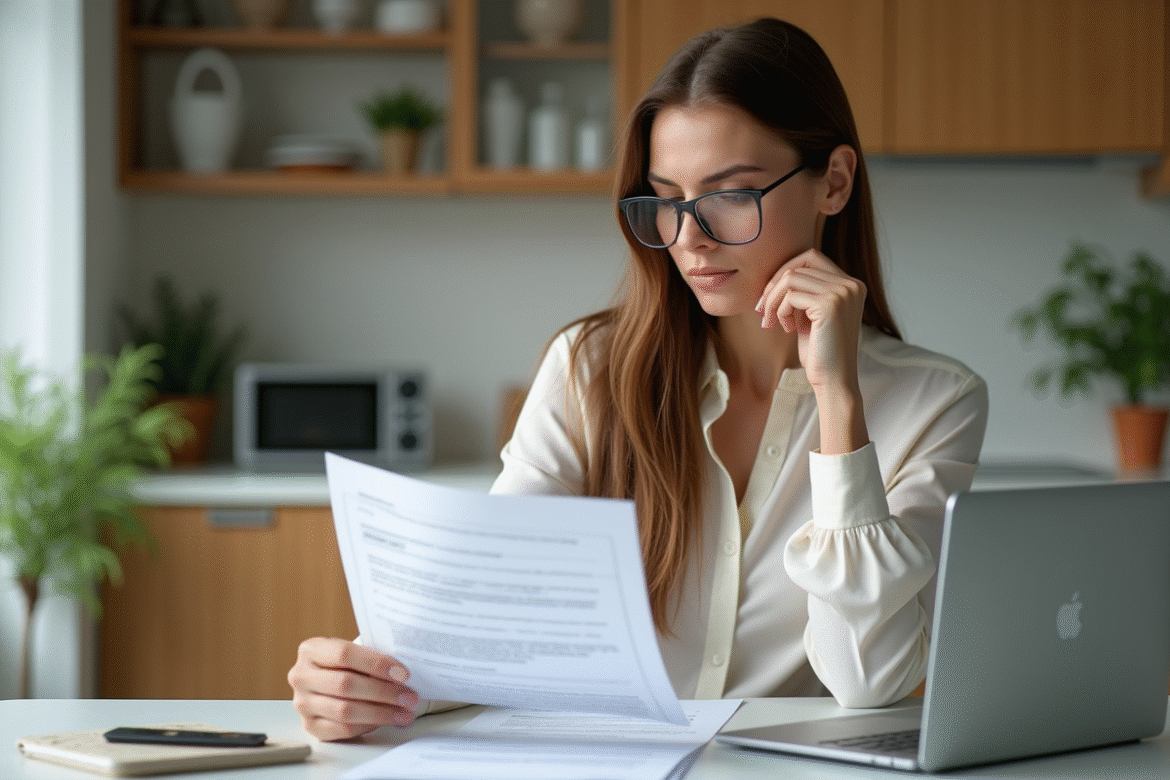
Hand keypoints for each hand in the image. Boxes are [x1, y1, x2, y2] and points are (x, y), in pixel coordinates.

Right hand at [288, 637, 418, 740]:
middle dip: (383, 692)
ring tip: (404, 713)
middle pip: (345, 684)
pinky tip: (385, 720)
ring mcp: (302, 703)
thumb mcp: (354, 650)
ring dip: (381, 713)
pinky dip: (367, 725)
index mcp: (311, 649)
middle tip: (409, 697)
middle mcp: (301, 676)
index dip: (376, 664)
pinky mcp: (310, 725)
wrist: (327, 679)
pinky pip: (342, 729)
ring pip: (345, 710)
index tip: (402, 673)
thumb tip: (402, 673)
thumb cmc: (347, 663)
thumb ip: (372, 656)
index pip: (344, 654)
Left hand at [755, 248, 866, 392]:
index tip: (771, 297)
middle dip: (774, 285)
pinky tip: (787, 329)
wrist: (833, 380)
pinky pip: (790, 295)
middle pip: (799, 264)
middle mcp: (851, 284)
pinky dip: (781, 310)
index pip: (811, 258)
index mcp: (851, 285)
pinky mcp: (830, 304)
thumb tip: (778, 274)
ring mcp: (842, 292)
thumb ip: (804, 293)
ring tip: (773, 322)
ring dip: (774, 299)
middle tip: (762, 309)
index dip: (785, 272)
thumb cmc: (820, 351)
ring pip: (791, 277)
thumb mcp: (811, 315)